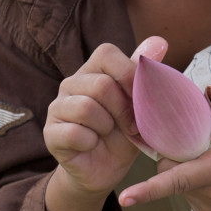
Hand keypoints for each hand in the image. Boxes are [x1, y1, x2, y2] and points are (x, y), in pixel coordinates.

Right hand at [43, 36, 167, 196]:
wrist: (104, 170)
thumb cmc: (123, 133)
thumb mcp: (139, 104)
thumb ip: (144, 73)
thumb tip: (159, 40)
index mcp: (93, 71)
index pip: (106, 53)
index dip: (128, 73)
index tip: (142, 98)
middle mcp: (71, 84)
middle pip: (100, 84)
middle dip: (124, 110)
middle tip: (132, 127)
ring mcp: (57, 107)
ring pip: (86, 108)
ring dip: (107, 127)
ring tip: (109, 135)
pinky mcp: (50, 133)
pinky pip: (74, 133)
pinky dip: (92, 142)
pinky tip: (93, 145)